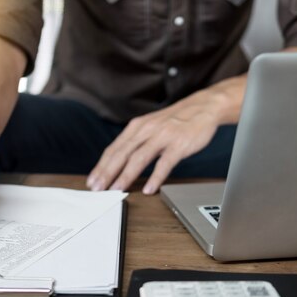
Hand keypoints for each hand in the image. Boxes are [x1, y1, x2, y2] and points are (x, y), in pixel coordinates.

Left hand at [86, 90, 223, 194]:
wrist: (204, 107)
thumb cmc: (175, 121)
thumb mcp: (150, 126)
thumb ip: (135, 142)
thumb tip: (117, 163)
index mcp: (137, 127)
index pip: (114, 149)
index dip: (101, 167)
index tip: (92, 181)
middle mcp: (146, 130)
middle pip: (122, 154)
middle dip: (107, 172)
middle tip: (98, 189)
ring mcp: (162, 136)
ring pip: (139, 157)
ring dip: (126, 175)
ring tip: (117, 189)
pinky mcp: (179, 144)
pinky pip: (165, 162)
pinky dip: (156, 177)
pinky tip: (150, 189)